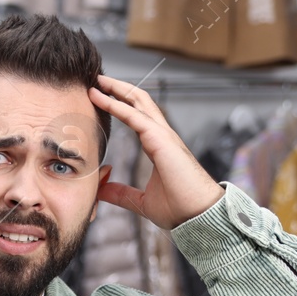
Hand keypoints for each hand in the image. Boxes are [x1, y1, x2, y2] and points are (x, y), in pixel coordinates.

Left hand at [89, 74, 225, 229]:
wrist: (199, 216)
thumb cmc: (180, 209)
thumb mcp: (141, 201)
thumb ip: (121, 193)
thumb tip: (101, 189)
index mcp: (159, 146)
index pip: (137, 116)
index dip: (120, 104)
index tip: (99, 97)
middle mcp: (162, 135)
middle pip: (139, 101)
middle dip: (118, 88)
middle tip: (97, 79)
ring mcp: (164, 136)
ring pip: (139, 102)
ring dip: (117, 89)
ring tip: (97, 80)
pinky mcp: (162, 140)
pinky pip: (136, 117)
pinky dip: (117, 105)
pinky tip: (102, 98)